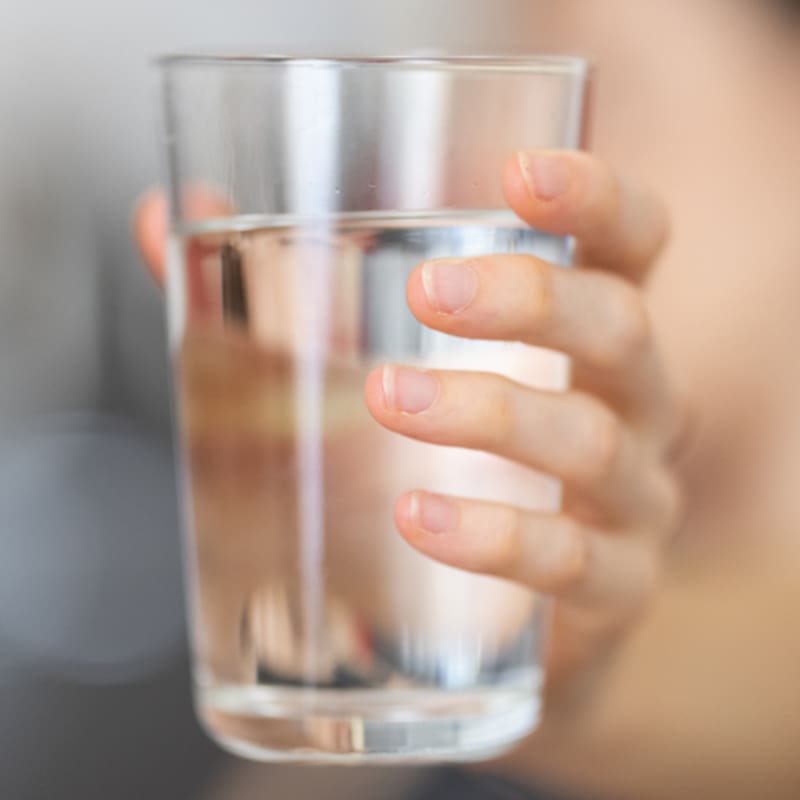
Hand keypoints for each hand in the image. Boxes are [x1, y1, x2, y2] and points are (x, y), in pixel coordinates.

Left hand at [133, 150, 682, 685]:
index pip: (634, 239)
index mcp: (587, 330)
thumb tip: (163, 220)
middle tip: (428, 293)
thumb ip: (273, 293)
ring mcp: (634, 497)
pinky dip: (496, 536)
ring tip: (389, 399)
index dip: (597, 196)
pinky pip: (572, 560)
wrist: (497, 613)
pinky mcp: (616, 586)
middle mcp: (633, 402)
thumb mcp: (379, 363)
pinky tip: (419, 516)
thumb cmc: (443, 461)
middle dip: (529, 300)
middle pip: (620, 327)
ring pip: (590, 440)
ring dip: (489, 412)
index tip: (517, 174)